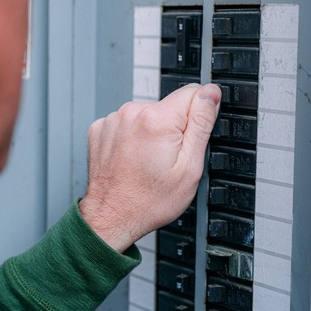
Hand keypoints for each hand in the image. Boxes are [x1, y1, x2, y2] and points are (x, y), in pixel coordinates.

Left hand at [79, 83, 220, 252]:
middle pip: (169, 106)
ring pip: (148, 114)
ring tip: (148, 161)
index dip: (199, 116)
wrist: (112, 217)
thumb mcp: (190, 168)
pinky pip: (127, 122)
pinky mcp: (100, 128)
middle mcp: (131, 113)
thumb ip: (201, 124)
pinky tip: (132, 159)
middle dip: (174, 127)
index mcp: (157, 120)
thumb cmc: (148, 201)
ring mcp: (112, 120)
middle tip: (168, 159)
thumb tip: (210, 94)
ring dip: (152, 132)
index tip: (190, 139)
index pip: (193, 92)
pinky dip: (132, 137)